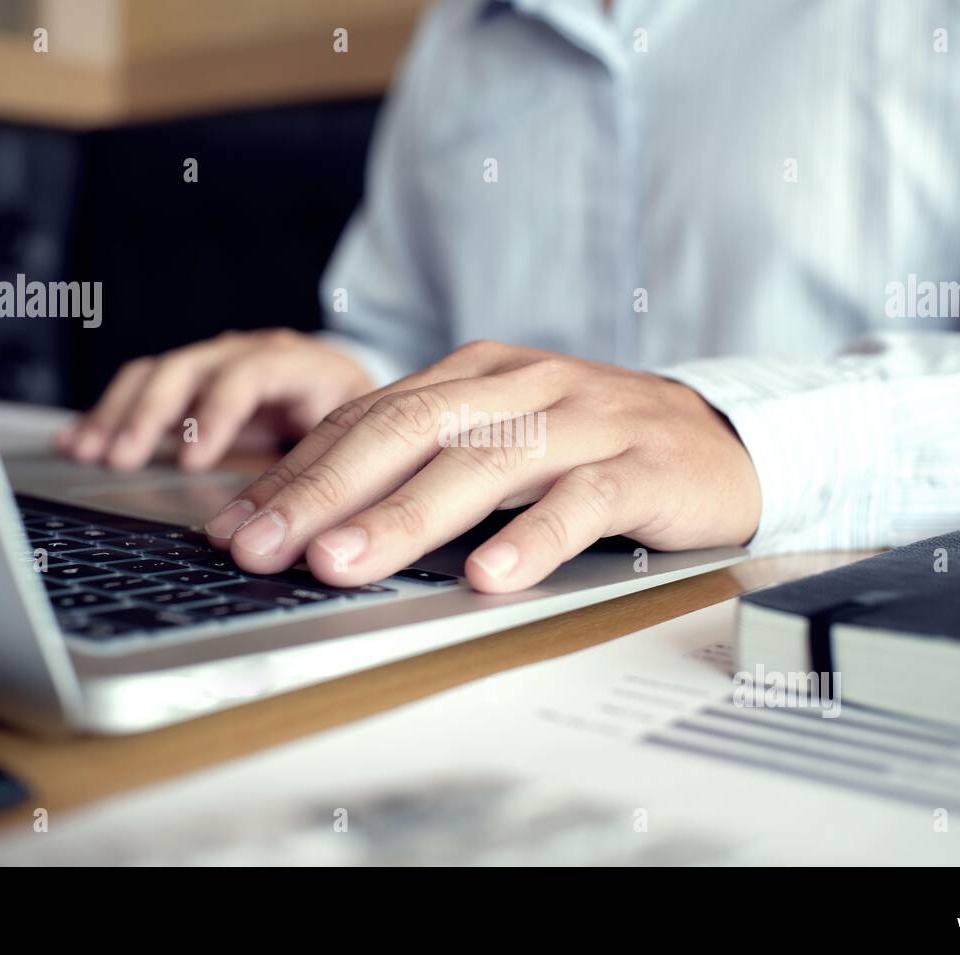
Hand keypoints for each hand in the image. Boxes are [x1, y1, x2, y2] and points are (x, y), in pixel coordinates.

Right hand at [55, 329, 373, 470]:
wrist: (355, 391)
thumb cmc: (358, 427)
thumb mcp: (355, 444)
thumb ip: (327, 472)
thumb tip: (298, 520)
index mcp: (299, 365)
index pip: (251, 375)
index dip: (217, 414)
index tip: (192, 460)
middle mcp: (253, 353)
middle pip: (191, 367)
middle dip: (151, 414)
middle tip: (121, 459)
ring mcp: (220, 363)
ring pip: (159, 374)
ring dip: (119, 414)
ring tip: (89, 454)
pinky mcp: (195, 382)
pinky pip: (143, 387)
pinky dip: (108, 415)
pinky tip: (77, 443)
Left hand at [205, 340, 760, 592]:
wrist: (723, 437)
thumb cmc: (597, 445)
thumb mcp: (505, 435)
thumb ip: (429, 459)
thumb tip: (322, 512)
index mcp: (479, 374)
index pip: (369, 417)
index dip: (298, 471)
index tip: (236, 524)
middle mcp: (523, 386)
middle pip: (409, 429)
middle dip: (324, 490)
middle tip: (258, 545)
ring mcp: (585, 422)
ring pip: (483, 463)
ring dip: (405, 516)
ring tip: (341, 563)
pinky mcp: (643, 466)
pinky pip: (583, 502)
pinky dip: (533, 537)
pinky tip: (490, 575)